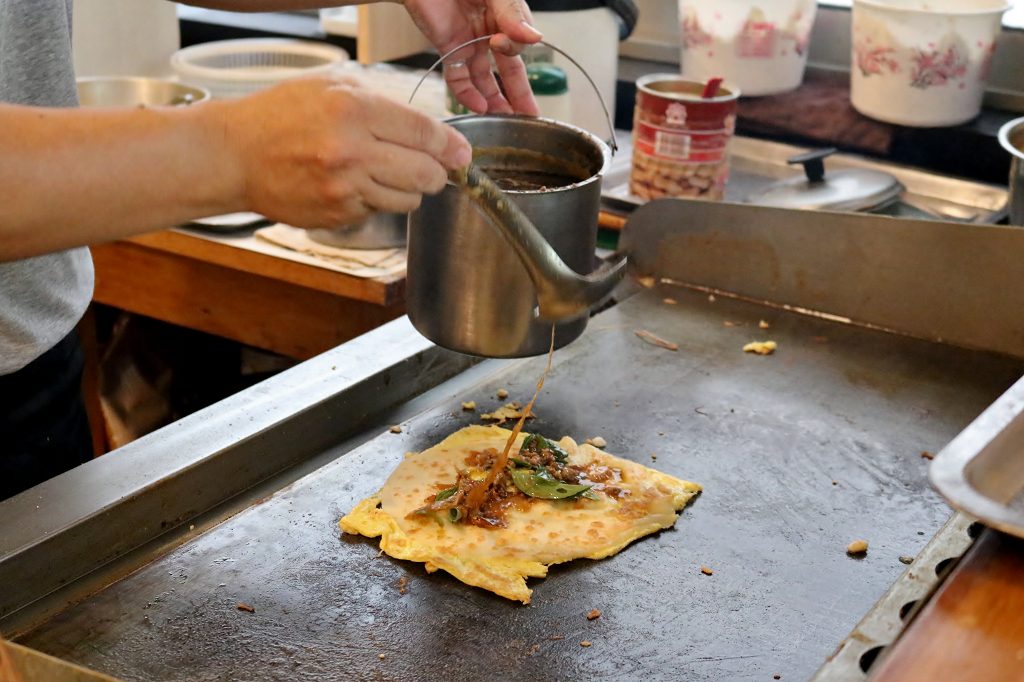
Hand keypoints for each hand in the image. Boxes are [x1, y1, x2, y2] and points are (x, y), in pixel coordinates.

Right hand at [214, 75, 471, 228]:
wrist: (236, 154)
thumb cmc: (282, 114)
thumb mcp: (333, 84)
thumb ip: (383, 101)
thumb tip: (431, 128)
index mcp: (356, 109)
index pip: (426, 134)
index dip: (452, 147)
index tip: (461, 155)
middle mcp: (353, 151)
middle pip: (427, 175)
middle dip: (435, 173)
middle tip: (430, 168)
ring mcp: (345, 188)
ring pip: (409, 200)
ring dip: (407, 189)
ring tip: (383, 172)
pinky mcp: (337, 214)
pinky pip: (379, 211)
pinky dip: (375, 200)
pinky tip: (352, 183)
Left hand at [403, 0, 541, 115]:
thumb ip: (512, 13)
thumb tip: (534, 37)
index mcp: (506, 17)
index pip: (518, 47)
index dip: (512, 50)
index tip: (500, 43)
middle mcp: (490, 33)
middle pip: (508, 70)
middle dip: (518, 95)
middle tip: (528, 117)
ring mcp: (469, 43)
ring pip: (485, 79)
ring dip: (493, 100)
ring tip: (502, 120)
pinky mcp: (448, 50)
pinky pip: (459, 78)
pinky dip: (467, 94)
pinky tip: (478, 106)